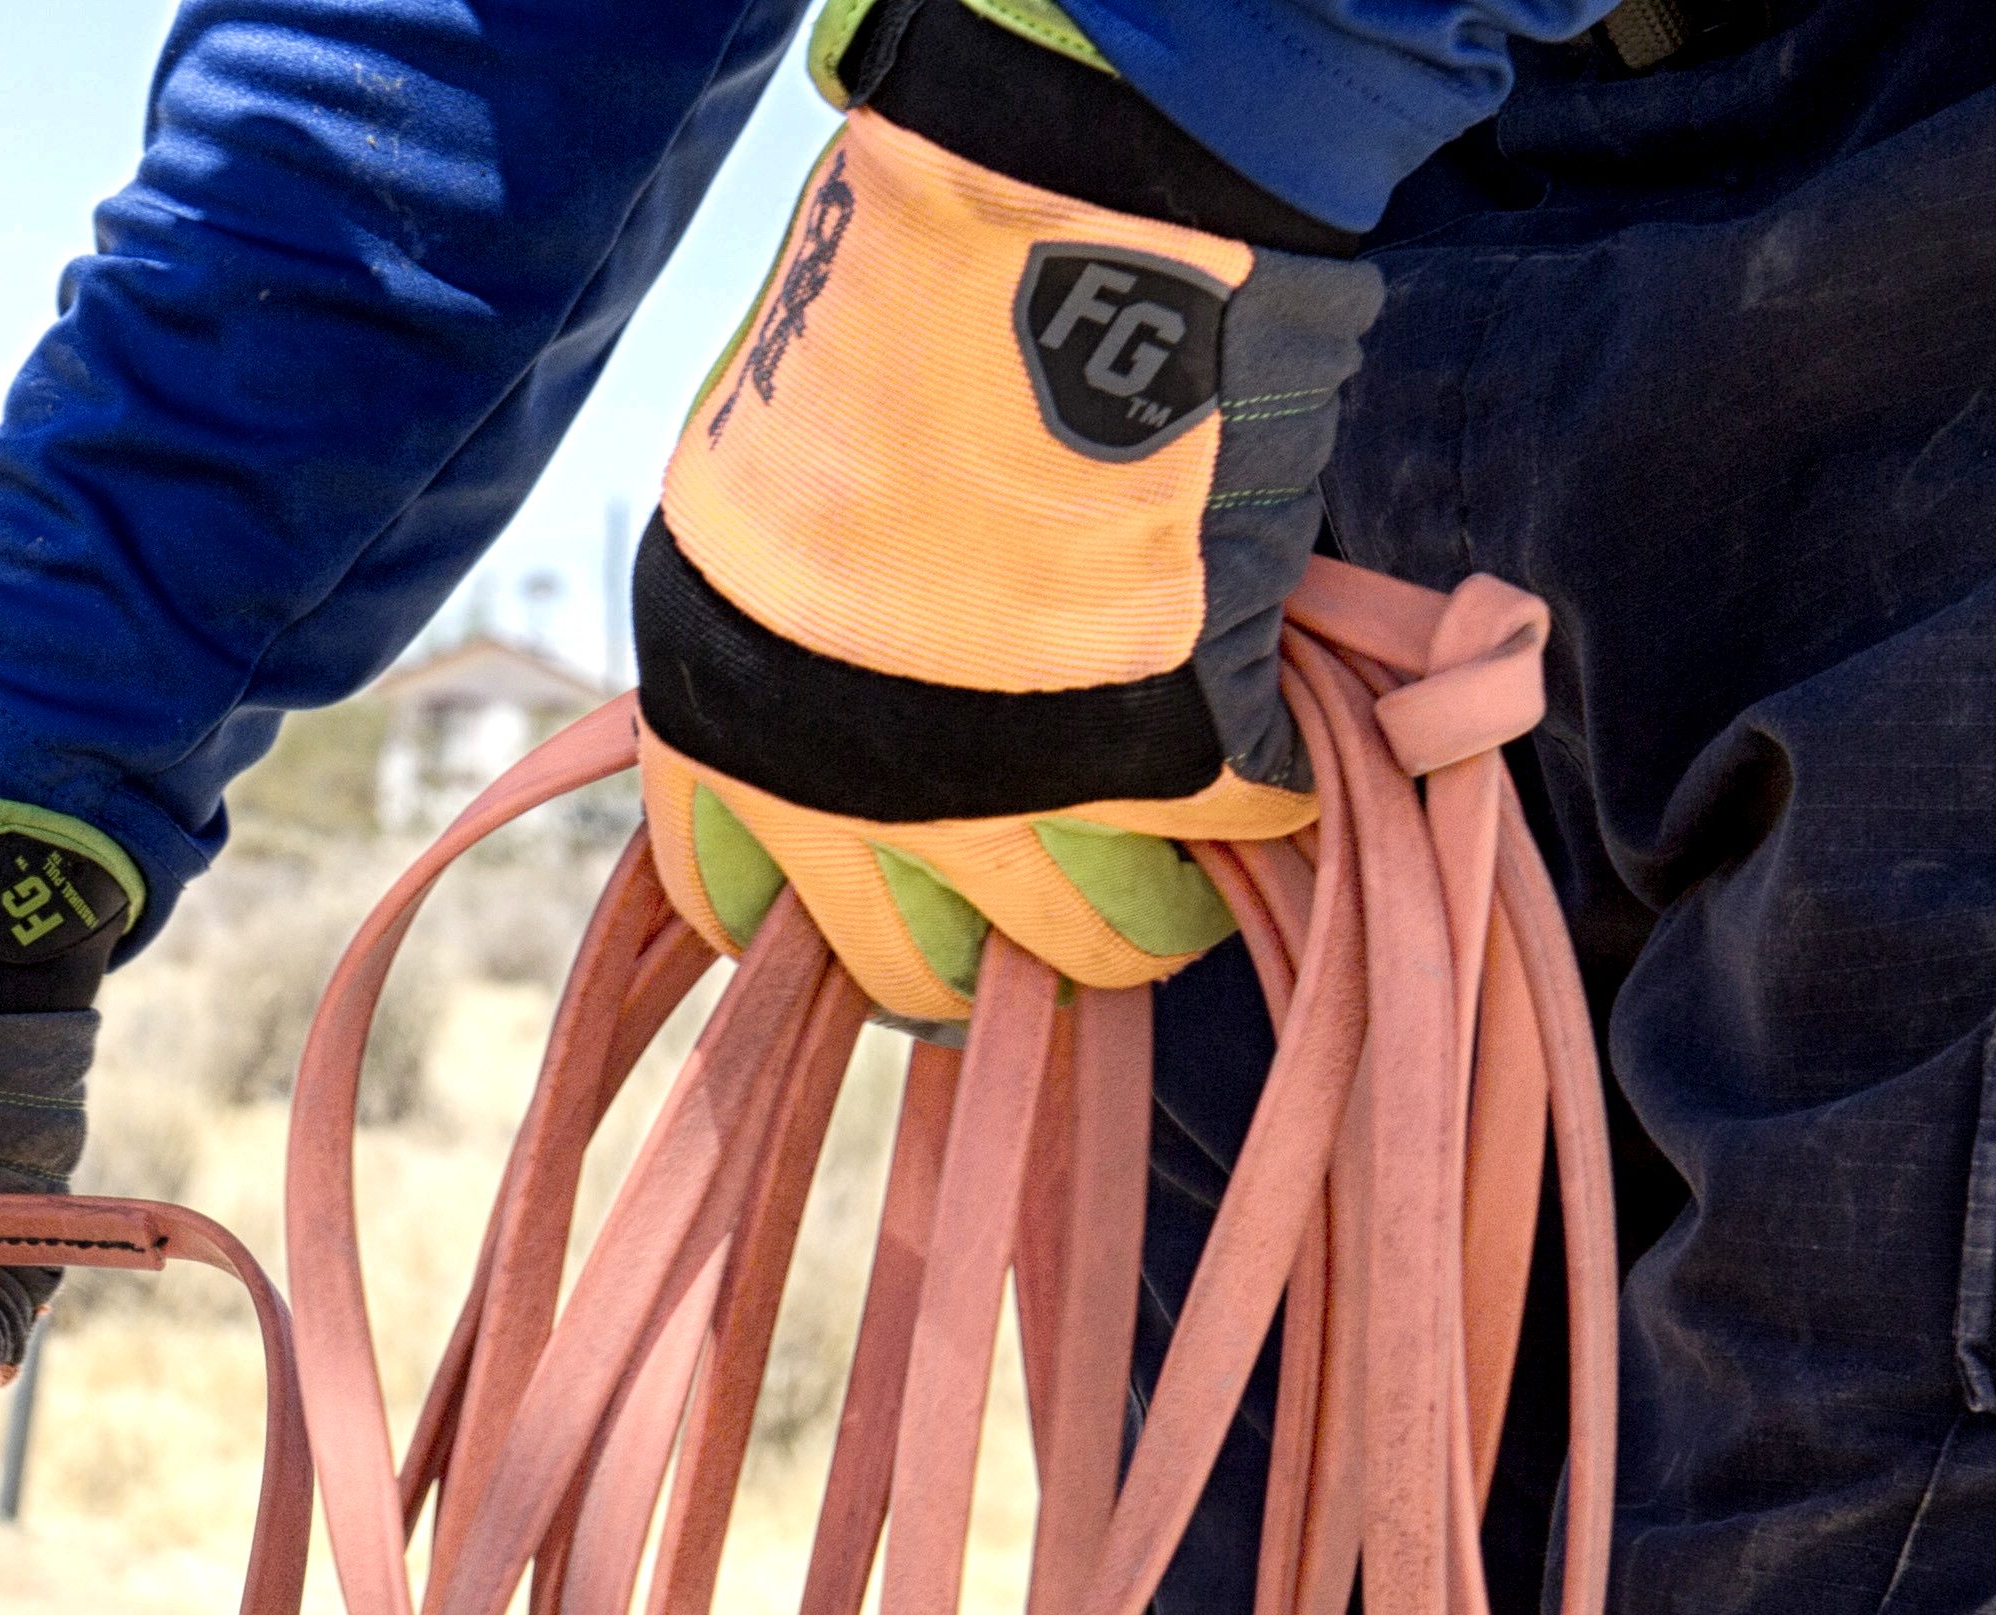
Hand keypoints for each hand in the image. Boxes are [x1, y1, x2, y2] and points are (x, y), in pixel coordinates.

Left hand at [631, 0, 1380, 1022]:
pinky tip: (1268, 751)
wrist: (1005, 263)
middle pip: (911, 969)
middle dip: (972, 955)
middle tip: (1029, 915)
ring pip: (1088, 938)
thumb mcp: (750, 489)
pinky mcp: (1166, 753)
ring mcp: (1014, 797)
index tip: (855, 906)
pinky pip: (1237, 814)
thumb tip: (838, 664)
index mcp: (727, 732)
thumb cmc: (868, 334)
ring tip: (1169, 885)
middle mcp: (852, 801)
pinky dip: (1265, 786)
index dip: (801, 909)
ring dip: (1134, 918)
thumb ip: (784, 612)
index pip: (730, 898)